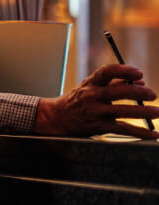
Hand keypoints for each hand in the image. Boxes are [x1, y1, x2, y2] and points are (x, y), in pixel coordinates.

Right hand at [33, 63, 158, 138]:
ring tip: (157, 112)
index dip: (124, 71)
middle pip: (118, 92)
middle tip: (153, 94)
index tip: (139, 73)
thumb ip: (114, 83)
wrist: (56, 117)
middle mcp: (92, 96)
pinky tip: (153, 134)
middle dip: (139, 92)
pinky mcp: (99, 127)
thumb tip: (140, 81)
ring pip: (123, 112)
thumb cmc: (78, 100)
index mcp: (91, 83)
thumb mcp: (90, 87)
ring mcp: (95, 112)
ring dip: (143, 112)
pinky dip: (141, 132)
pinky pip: (123, 129)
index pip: (107, 72)